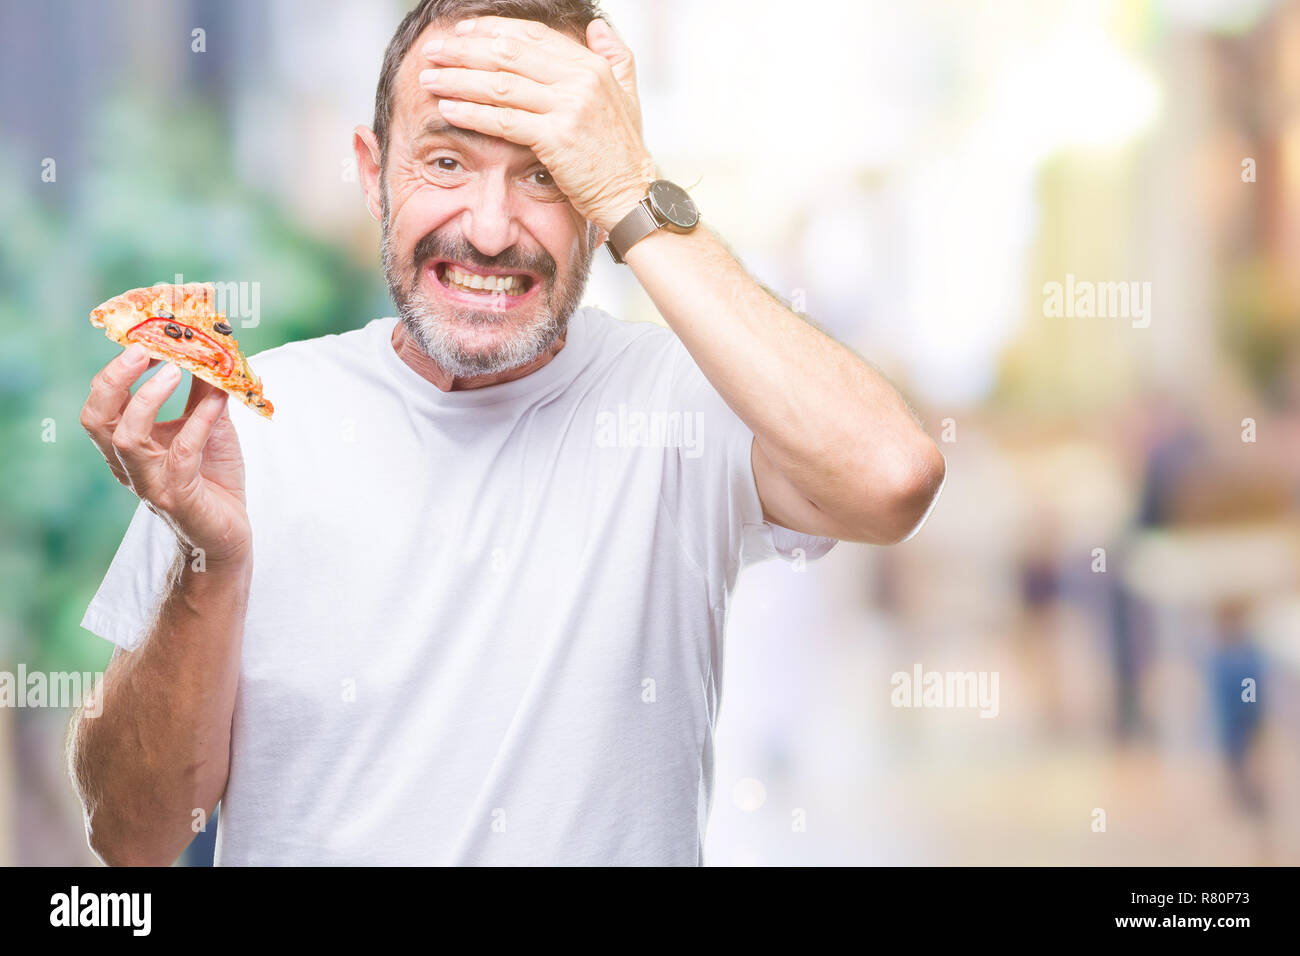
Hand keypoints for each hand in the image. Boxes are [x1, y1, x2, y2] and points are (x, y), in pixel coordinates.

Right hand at [81, 344, 250, 566]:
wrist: (227, 534)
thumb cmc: (212, 477)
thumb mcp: (208, 425)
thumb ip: (203, 391)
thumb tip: (209, 347)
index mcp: (125, 444)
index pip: (102, 401)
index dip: (118, 368)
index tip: (145, 338)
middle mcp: (127, 463)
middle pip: (96, 418)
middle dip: (115, 380)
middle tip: (142, 350)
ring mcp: (149, 482)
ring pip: (126, 438)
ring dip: (149, 399)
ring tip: (176, 370)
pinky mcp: (177, 497)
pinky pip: (182, 454)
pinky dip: (199, 422)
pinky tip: (218, 400)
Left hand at [420, 15, 656, 232]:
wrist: (632, 196)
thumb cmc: (624, 153)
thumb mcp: (628, 96)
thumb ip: (615, 57)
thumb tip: (595, 26)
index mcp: (591, 66)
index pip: (532, 35)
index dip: (492, 30)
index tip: (462, 31)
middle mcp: (580, 80)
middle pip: (508, 54)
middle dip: (464, 51)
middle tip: (432, 51)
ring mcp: (568, 108)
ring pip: (500, 85)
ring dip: (458, 80)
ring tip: (428, 79)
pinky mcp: (556, 139)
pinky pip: (503, 120)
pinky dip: (471, 113)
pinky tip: (448, 109)